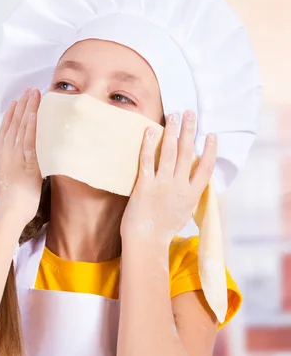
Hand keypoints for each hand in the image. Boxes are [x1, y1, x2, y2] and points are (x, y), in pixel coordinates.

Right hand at [0, 88, 42, 224]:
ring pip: (22, 128)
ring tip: (35, 93)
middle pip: (14, 124)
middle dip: (22, 105)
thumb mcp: (5, 183)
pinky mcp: (26, 164)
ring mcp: (14, 157)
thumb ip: (10, 171)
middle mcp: (5, 153)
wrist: (5, 214)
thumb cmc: (7, 205)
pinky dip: (32, 126)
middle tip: (29, 90)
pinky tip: (36, 113)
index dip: (12, 114)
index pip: (5, 130)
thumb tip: (17, 169)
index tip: (17, 102)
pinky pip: (29, 141)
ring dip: (29, 109)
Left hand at [120, 111, 216, 245]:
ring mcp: (162, 185)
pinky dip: (149, 144)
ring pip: (169, 152)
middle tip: (190, 113)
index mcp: (192, 195)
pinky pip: (147, 160)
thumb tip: (196, 178)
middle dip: (190, 131)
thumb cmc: (164, 228)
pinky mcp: (144, 186)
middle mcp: (179, 187)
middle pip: (187, 154)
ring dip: (172, 131)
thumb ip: (191, 193)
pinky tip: (150, 130)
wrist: (146, 241)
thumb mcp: (185, 211)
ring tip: (174, 115)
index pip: (206, 168)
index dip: (210, 150)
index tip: (212, 135)